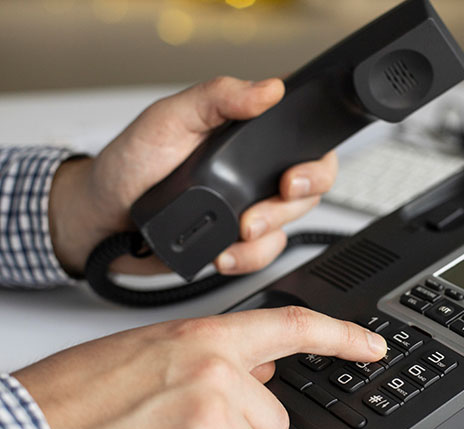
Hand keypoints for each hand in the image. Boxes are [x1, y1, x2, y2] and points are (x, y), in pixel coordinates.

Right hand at [14, 307, 386, 428]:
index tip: (372, 346)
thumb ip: (212, 354)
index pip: (292, 328)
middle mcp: (215, 378)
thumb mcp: (152, 351)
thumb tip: (260, 365)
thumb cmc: (79, 396)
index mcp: (204, 340)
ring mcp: (209, 428)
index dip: (341, 335)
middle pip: (273, 421)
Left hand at [49, 76, 337, 275]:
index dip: (315, 156)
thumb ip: (217, 98)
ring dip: (270, 232)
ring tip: (238, 232)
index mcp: (245, 135)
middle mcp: (253, 172)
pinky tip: (225, 255)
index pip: (302, 139)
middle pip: (307, 187)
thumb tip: (268, 89)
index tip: (295, 171)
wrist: (102, 222)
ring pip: (289, 225)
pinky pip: (263, 255)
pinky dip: (249, 259)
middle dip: (294, 201)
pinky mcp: (236, 242)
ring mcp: (248, 208)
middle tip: (270, 203)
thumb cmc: (131, 165)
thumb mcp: (169, 118)